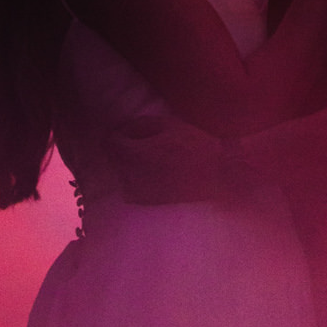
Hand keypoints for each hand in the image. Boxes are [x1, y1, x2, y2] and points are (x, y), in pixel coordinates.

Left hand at [108, 115, 225, 202]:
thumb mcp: (166, 124)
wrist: (217, 175)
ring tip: (155, 158)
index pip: (109, 142)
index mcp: (134, 155)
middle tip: (148, 142)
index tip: (132, 131)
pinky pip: (131, 187)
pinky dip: (139, 178)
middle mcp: (131, 176)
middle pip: (114, 157)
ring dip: (131, 163)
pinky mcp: (147, 201)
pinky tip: (158, 172)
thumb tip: (124, 129)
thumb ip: (139, 125)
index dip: (119, 133)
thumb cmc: (194, 145)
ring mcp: (138, 191)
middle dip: (126, 148)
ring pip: (121, 172)